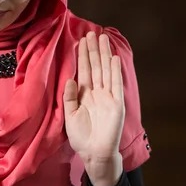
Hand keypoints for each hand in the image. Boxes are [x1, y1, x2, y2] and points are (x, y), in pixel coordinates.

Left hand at [63, 31, 124, 164]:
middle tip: (91, 32)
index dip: (83, 56)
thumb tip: (69, 79)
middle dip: (93, 50)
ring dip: (104, 55)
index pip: (84, 71)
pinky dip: (114, 72)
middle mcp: (96, 93)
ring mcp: (107, 97)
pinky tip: (113, 58)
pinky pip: (115, 85)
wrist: (94, 153)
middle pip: (95, 67)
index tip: (81, 41)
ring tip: (102, 38)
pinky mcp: (116, 104)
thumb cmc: (81, 137)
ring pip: (105, 71)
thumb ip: (69, 98)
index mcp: (84, 95)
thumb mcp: (69, 116)